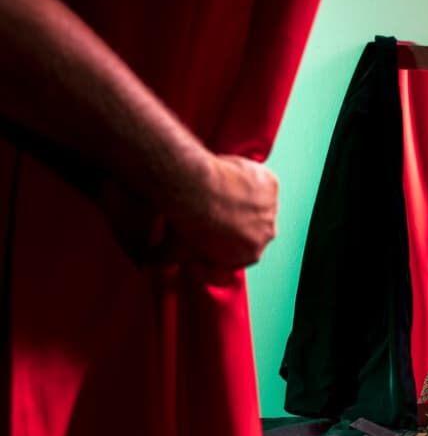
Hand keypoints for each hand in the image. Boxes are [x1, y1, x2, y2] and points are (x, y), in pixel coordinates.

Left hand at [162, 154, 278, 268]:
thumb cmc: (187, 223)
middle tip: (212, 205)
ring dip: (244, 197)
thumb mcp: (172, 249)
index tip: (208, 229)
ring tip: (220, 187)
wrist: (195, 190)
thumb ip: (165, 259)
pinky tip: (230, 173)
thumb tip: (148, 263)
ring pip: (259, 203)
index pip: (240, 251)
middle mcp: (266, 235)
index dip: (224, 240)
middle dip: (236, 218)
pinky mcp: (271, 185)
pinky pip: (262, 181)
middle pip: (253, 227)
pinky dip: (250, 177)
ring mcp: (271, 209)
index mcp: (249, 255)